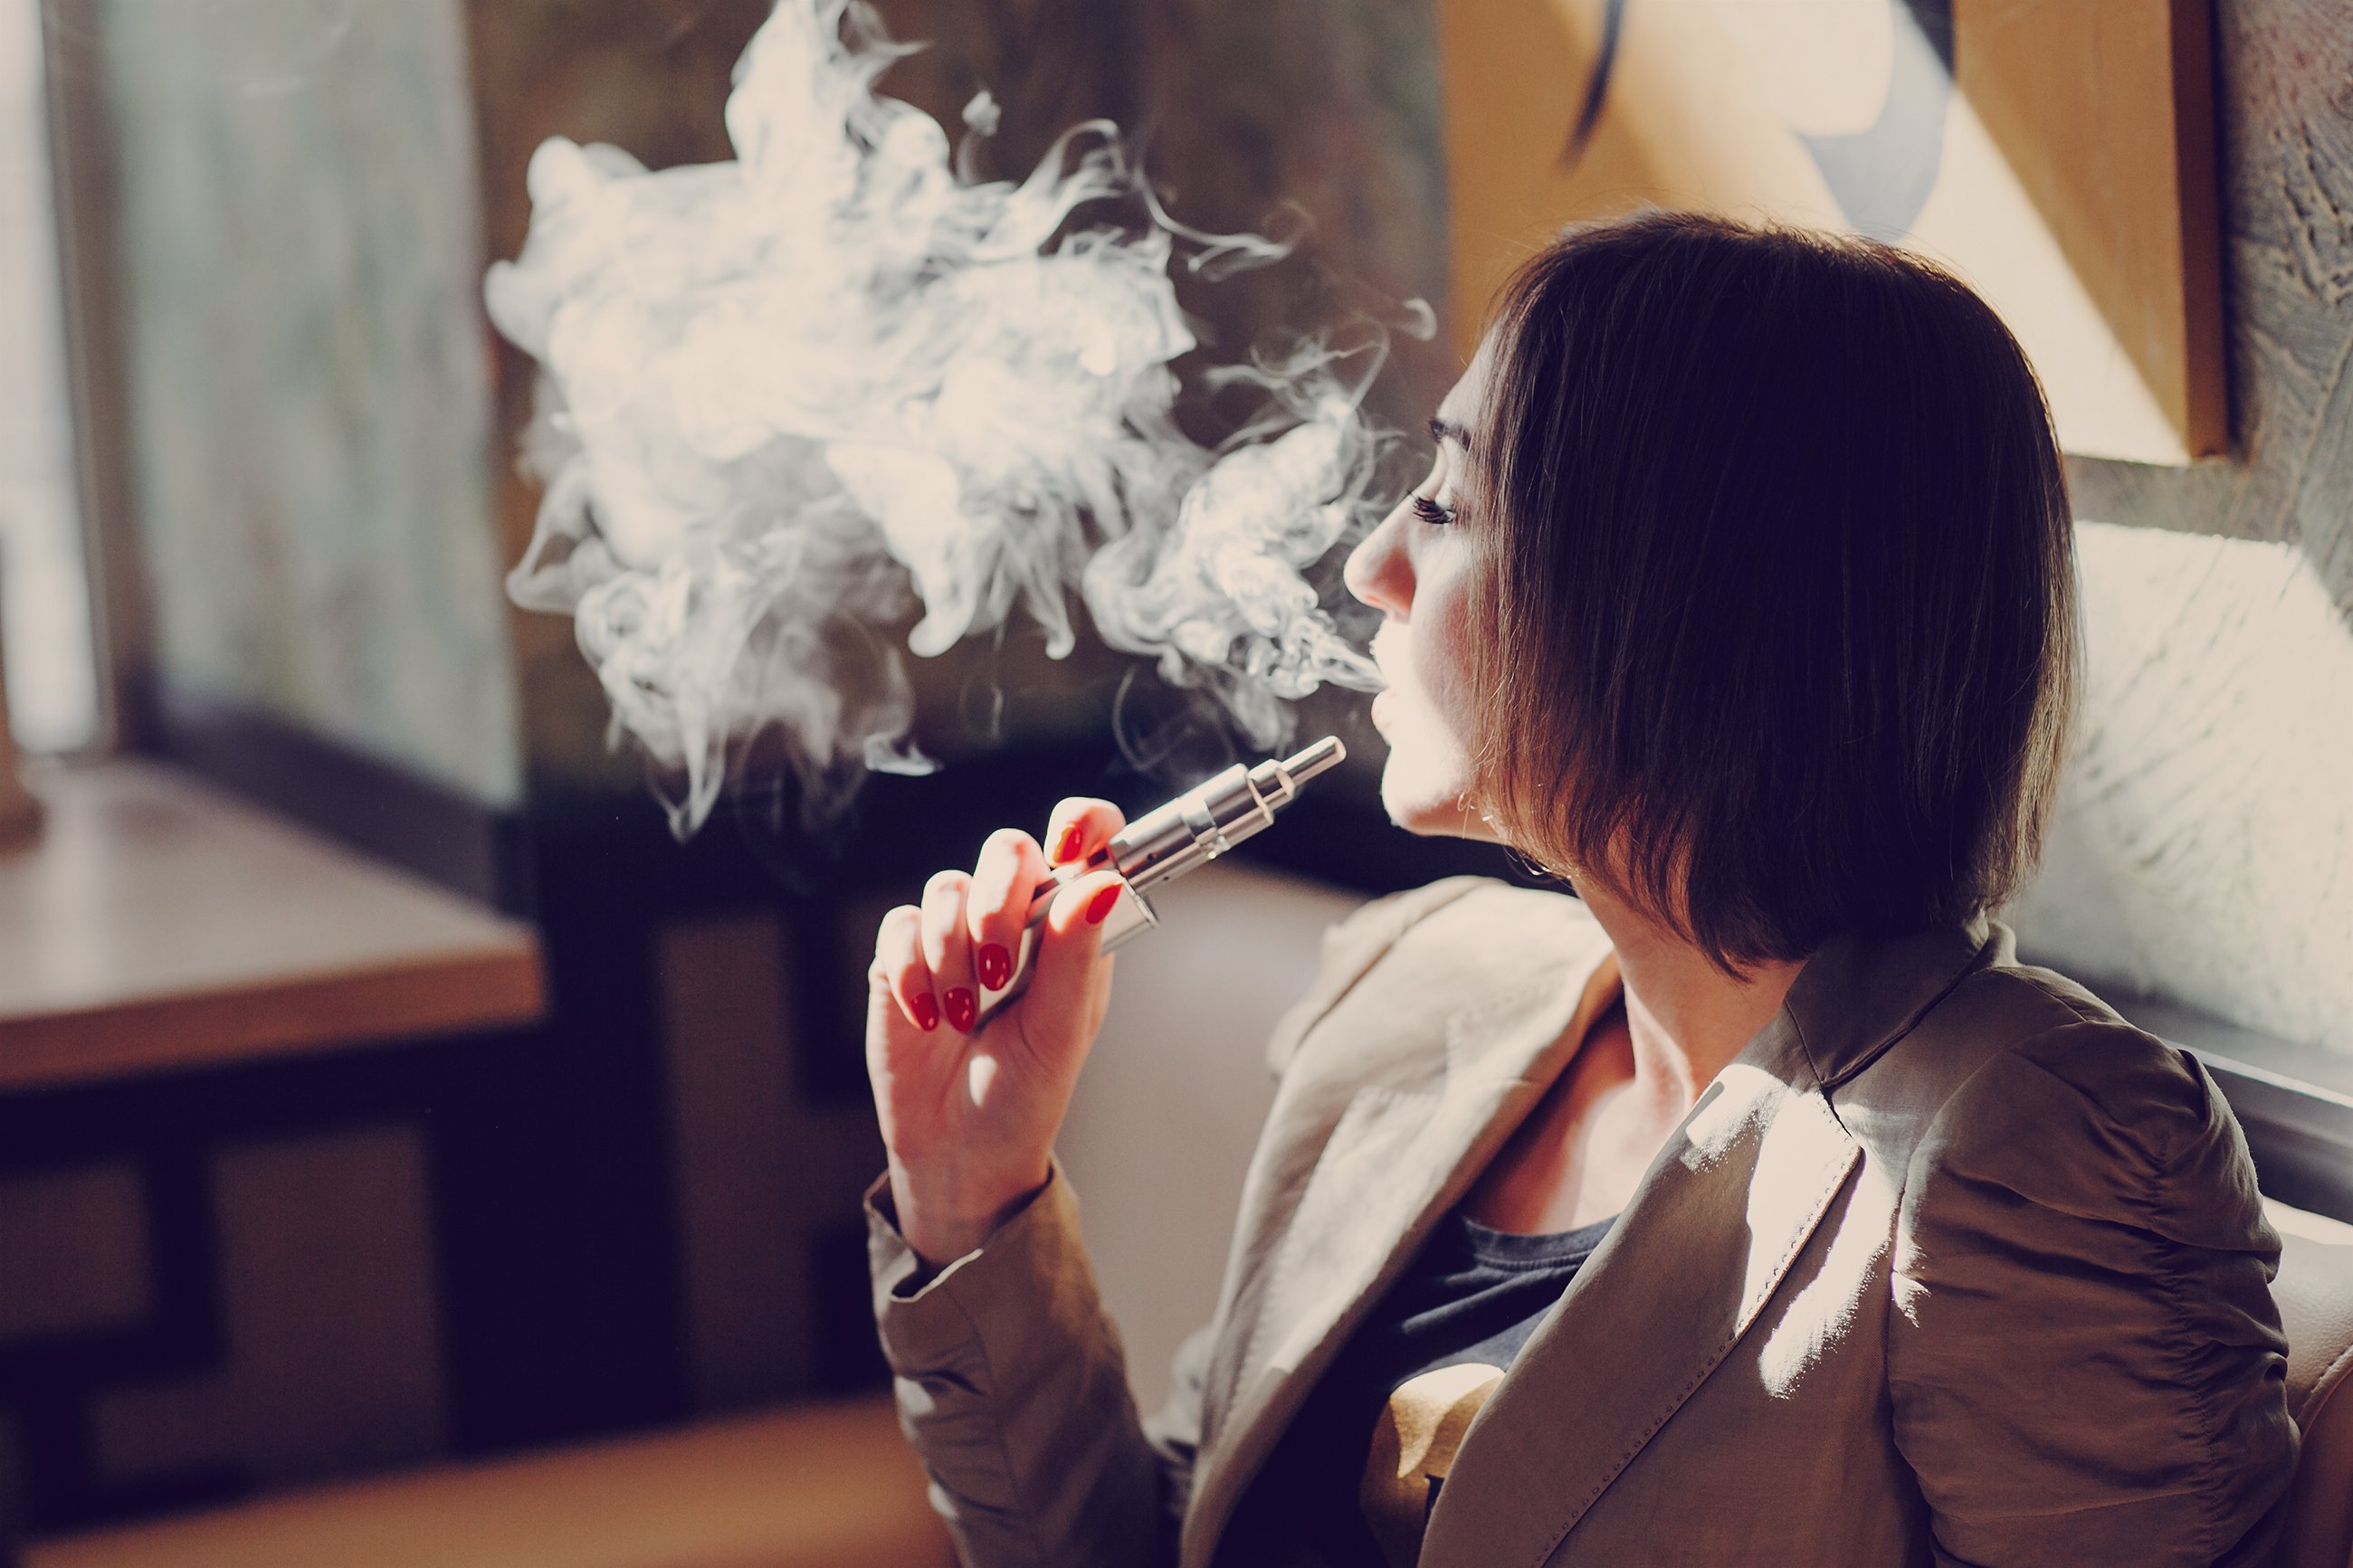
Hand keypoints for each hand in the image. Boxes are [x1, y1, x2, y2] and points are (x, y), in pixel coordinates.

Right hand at [866, 796, 1128, 1266]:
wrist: (958, 1151)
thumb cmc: (1024, 1094)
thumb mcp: (1061, 1029)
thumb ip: (1077, 954)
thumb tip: (1102, 883)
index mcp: (1071, 929)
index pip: (1087, 842)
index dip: (1084, 823)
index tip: (1072, 842)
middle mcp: (1016, 920)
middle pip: (1006, 849)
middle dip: (998, 900)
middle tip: (998, 968)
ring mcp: (956, 934)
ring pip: (947, 887)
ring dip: (952, 955)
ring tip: (964, 1016)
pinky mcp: (902, 957)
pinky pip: (899, 925)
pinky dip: (912, 972)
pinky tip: (928, 1019)